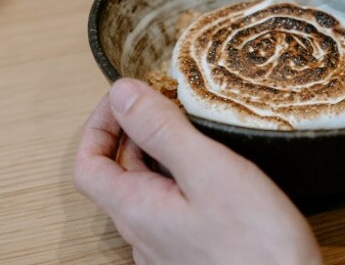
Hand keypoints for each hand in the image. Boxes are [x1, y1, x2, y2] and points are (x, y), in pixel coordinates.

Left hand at [73, 78, 322, 264]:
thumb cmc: (256, 245)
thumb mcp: (208, 170)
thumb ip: (162, 130)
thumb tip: (122, 94)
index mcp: (136, 211)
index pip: (88, 165)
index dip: (99, 125)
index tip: (127, 98)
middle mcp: (144, 235)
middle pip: (119, 175)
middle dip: (136, 131)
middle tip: (168, 101)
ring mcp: (167, 249)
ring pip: (148, 191)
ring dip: (161, 154)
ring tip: (195, 128)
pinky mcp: (195, 253)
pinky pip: (174, 208)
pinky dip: (182, 177)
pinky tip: (214, 168)